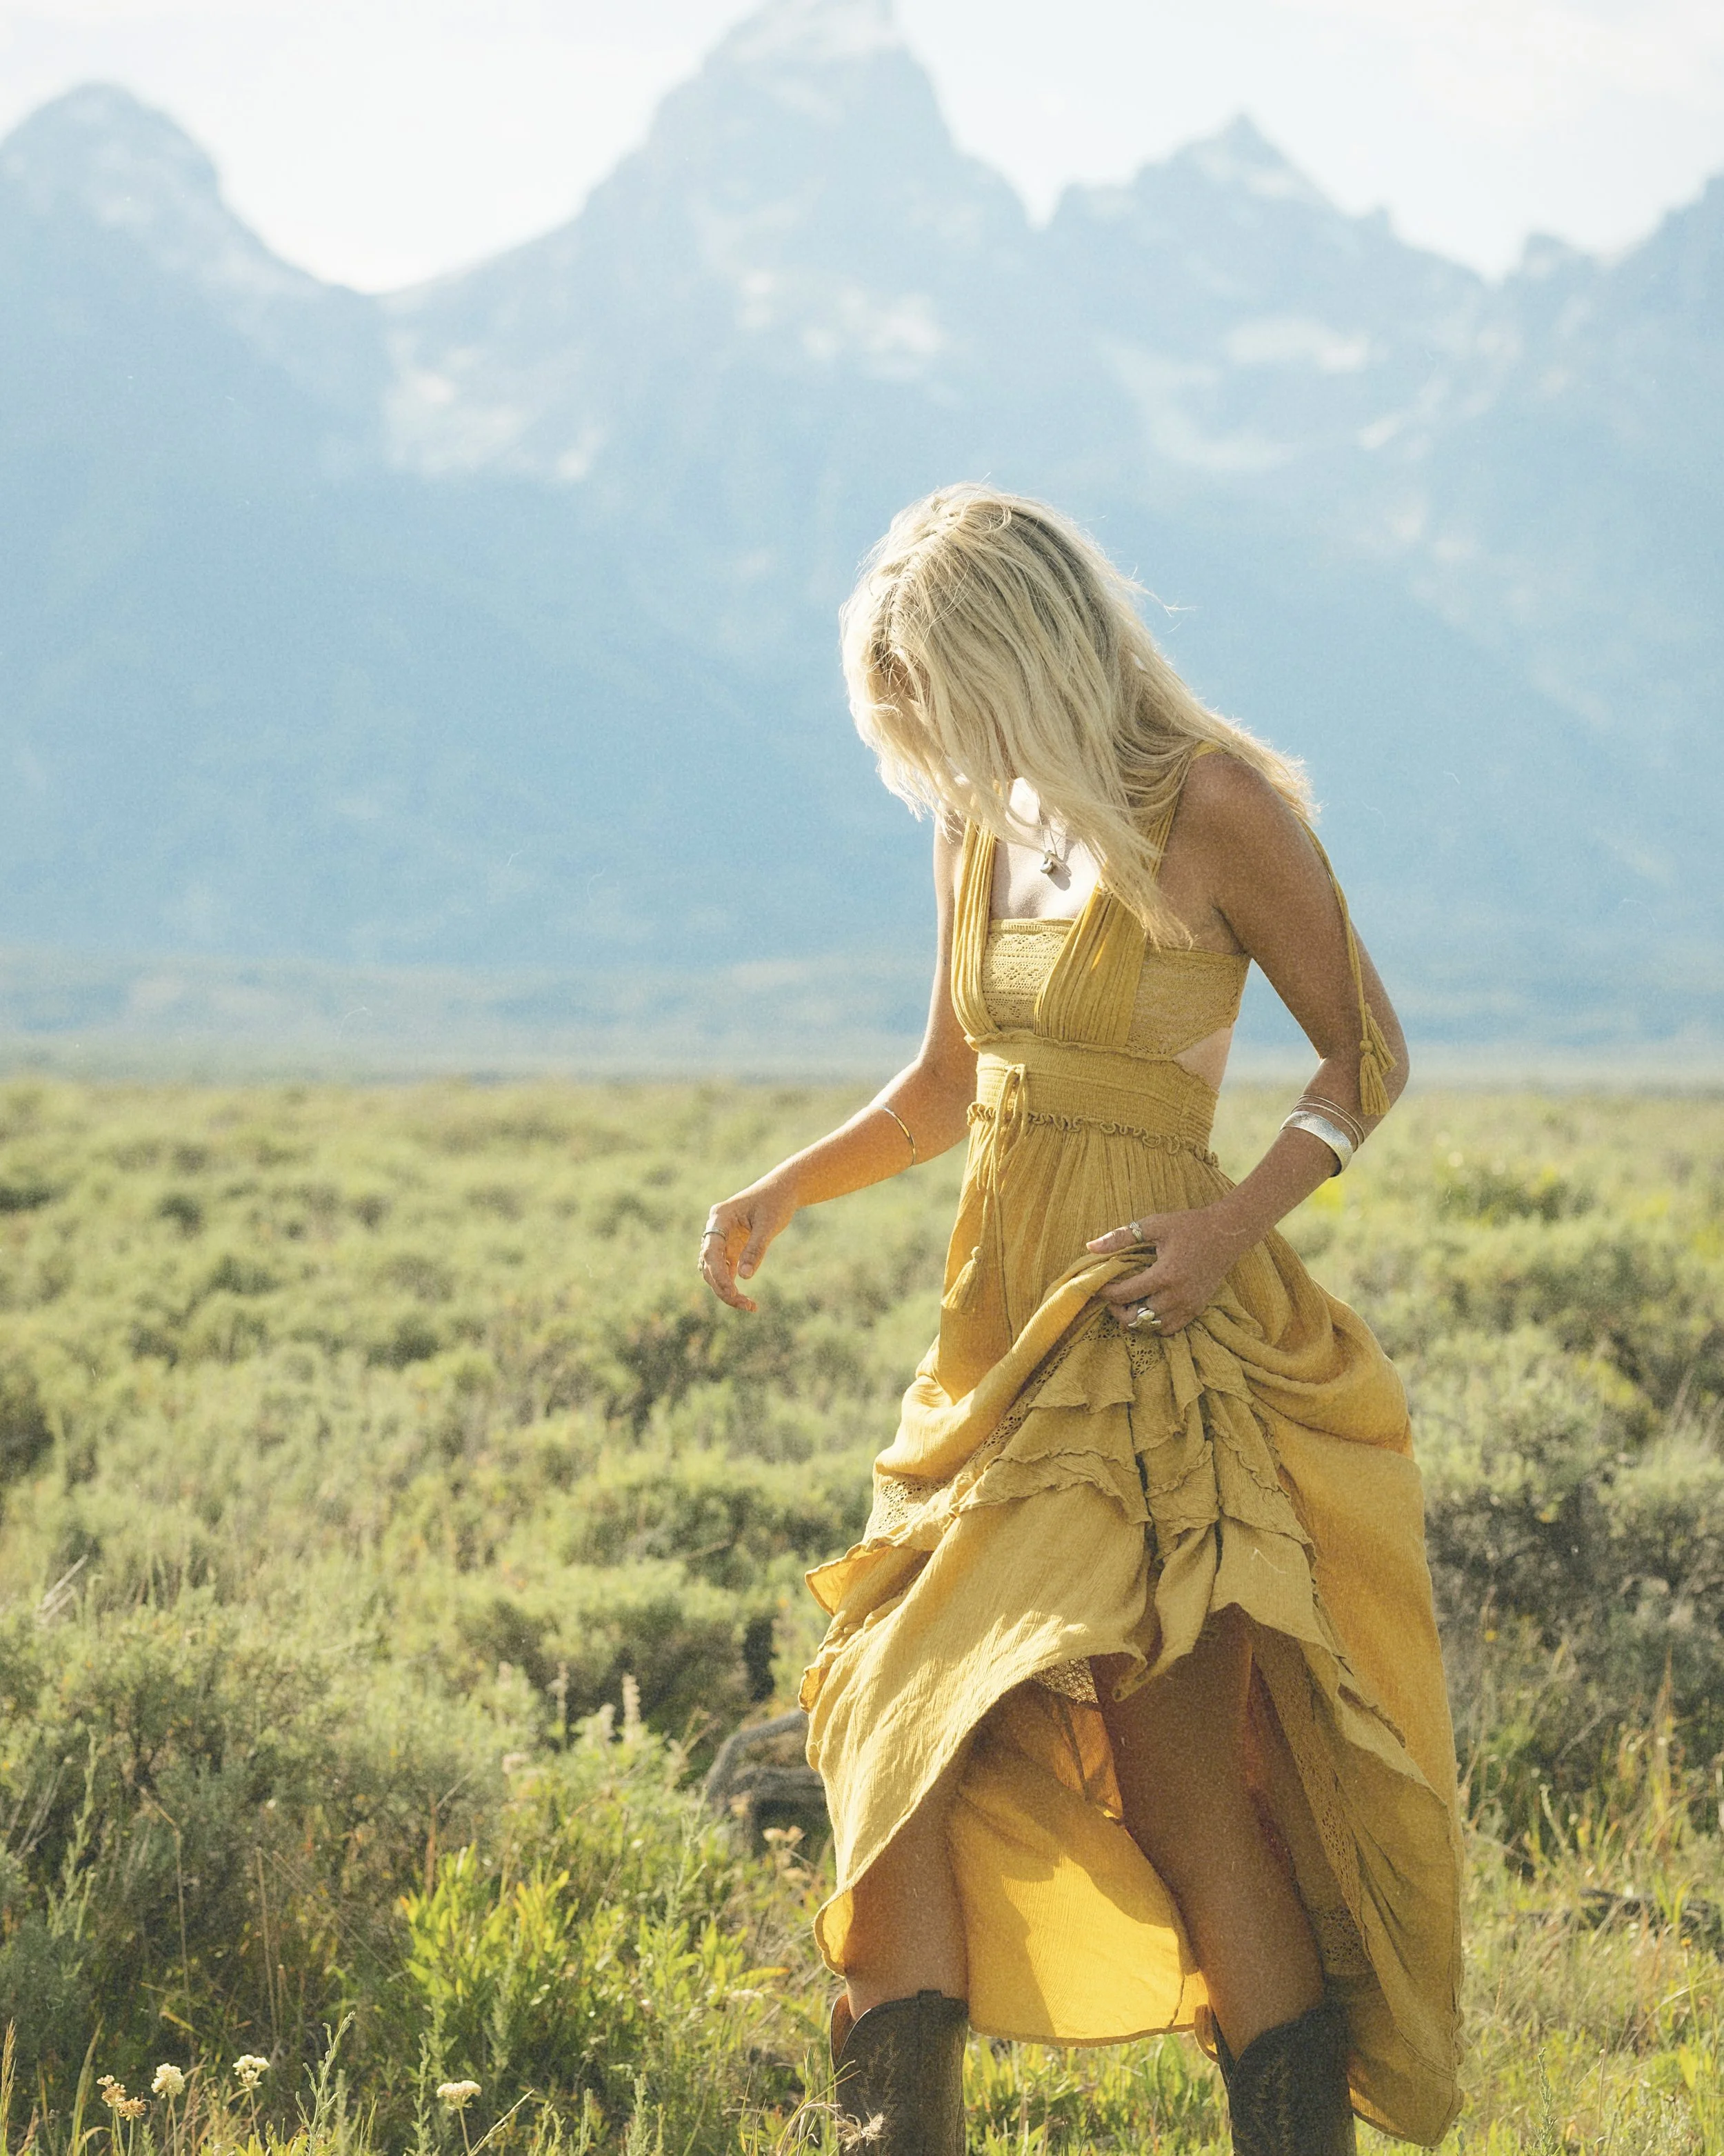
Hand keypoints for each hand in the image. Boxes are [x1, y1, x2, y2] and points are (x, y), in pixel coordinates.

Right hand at [697, 1173, 797, 1312]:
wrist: (783, 1189)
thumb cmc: (776, 1201)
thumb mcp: (769, 1225)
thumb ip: (756, 1249)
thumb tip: (744, 1277)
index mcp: (719, 1218)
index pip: (711, 1251)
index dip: (718, 1274)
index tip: (733, 1291)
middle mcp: (715, 1229)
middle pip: (709, 1265)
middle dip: (723, 1288)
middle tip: (746, 1305)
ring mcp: (721, 1239)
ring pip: (714, 1270)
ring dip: (726, 1289)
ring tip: (749, 1306)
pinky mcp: (731, 1246)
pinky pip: (725, 1269)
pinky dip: (733, 1284)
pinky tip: (747, 1300)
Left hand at [1086, 1204, 1243, 1334]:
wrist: (1227, 1233)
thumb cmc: (1189, 1226)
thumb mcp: (1154, 1225)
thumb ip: (1121, 1237)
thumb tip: (1090, 1246)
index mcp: (1165, 1275)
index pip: (1125, 1294)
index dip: (1106, 1292)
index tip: (1098, 1285)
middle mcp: (1177, 1296)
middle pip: (1136, 1319)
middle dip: (1118, 1310)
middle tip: (1112, 1297)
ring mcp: (1188, 1305)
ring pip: (1152, 1328)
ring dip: (1136, 1319)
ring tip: (1129, 1303)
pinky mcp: (1196, 1309)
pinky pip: (1169, 1329)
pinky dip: (1154, 1324)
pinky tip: (1148, 1307)